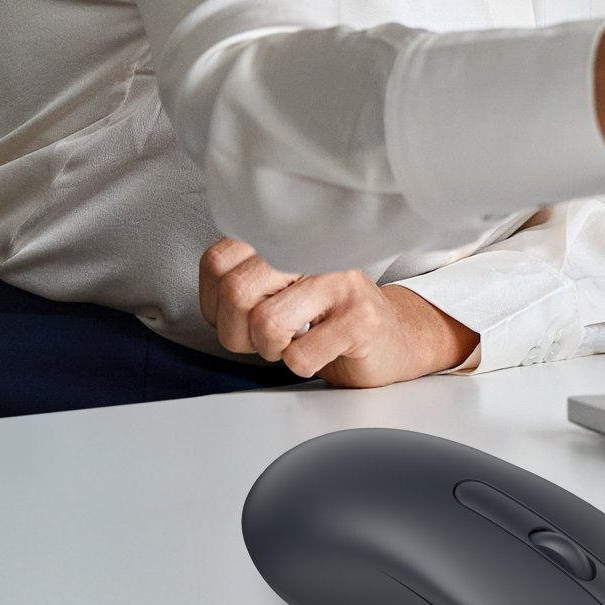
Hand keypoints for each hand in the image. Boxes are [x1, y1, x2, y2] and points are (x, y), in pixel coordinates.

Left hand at [197, 238, 478, 386]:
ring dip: (271, 350)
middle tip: (265, 336)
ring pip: (266, 324)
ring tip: (293, 342)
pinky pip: (299, 356)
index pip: (217, 261)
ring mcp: (342, 281)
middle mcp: (317, 250)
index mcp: (290, 238)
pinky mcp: (360, 318)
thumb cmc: (327, 316)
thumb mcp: (279, 286)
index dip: (214, 302)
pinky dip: (302, 366)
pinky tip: (321, 351)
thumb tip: (213, 294)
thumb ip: (242, 276)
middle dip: (238, 333)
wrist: (391, 338)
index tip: (240, 314)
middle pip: (237, 293)